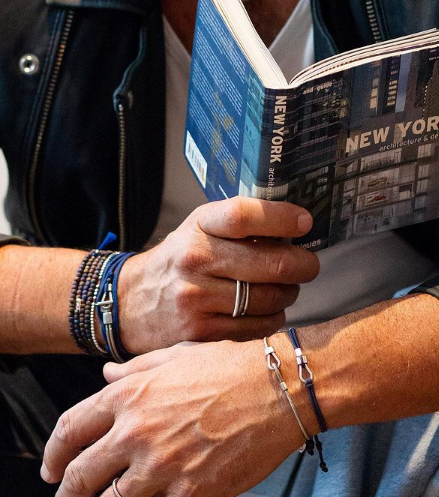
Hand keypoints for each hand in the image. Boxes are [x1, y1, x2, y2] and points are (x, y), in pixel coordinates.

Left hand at [41, 337, 305, 496]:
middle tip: (67, 495)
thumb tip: (106, 376)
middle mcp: (137, 432)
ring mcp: (162, 467)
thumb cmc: (228, 366)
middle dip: (68, 491)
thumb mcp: (175, 356)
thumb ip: (134, 369)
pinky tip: (154, 495)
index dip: (53, 452)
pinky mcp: (191, 493)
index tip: (52, 466)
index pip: (70, 430)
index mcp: (129, 395)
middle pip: (81, 476)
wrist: (276, 387)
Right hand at [118, 197, 318, 352]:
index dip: (282, 218)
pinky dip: (272, 318)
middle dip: (303, 265)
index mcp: (198, 226)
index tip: (305, 223)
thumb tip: (293, 226)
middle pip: (271, 263)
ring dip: (288, 294)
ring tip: (284, 288)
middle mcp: (196, 259)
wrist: (132, 302)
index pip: (243, 215)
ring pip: (270, 298)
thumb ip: (237, 226)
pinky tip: (267, 310)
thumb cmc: (178, 260)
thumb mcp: (198, 229)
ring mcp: (197, 298)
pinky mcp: (201, 331)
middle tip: (307, 265)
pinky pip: (258, 327)